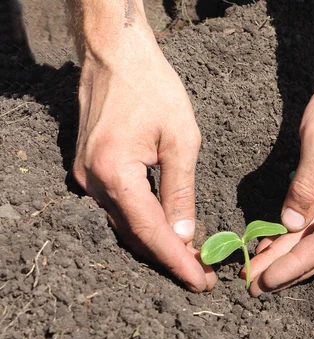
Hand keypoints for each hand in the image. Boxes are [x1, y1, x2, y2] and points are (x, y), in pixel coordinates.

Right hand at [72, 28, 215, 291]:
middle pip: (134, 234)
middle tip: (201, 277)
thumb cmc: (153, 88)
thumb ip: (181, 190)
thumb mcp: (181, 139)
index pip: (150, 232)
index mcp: (115, 173)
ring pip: (125, 224)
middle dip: (170, 258)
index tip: (201, 282)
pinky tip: (167, 231)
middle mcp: (92, 182)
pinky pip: (118, 207)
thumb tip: (185, 235)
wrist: (116, 55)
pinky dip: (143, 222)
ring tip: (190, 260)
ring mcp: (85, 177)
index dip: (177, 261)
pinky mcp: (88, 169)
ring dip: (156, 243)